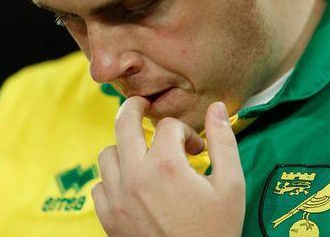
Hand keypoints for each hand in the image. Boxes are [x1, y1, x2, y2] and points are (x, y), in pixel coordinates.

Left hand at [92, 97, 244, 236]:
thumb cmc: (216, 231)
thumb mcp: (231, 185)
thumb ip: (223, 141)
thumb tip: (216, 107)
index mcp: (166, 166)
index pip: (168, 126)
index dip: (186, 132)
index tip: (197, 150)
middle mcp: (135, 177)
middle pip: (123, 123)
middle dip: (134, 107)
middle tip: (142, 106)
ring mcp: (118, 199)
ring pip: (108, 153)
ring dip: (125, 148)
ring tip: (144, 156)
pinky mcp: (109, 219)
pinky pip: (99, 186)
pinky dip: (113, 179)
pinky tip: (132, 185)